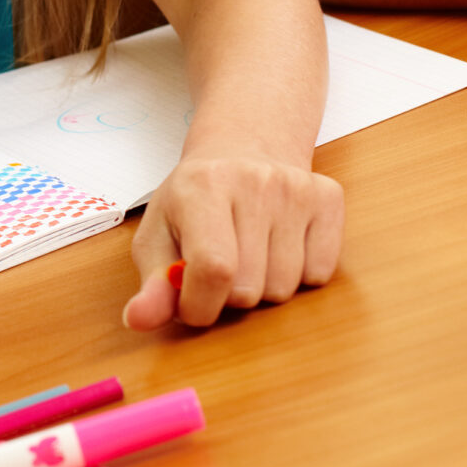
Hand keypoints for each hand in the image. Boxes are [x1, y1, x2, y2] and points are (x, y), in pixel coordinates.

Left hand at [123, 130, 342, 329]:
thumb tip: (138, 320)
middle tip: (222, 265)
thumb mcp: (158, 236)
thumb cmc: (194, 200)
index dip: (200, 305)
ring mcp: (296, 188)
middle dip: (229, 296)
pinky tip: (281, 245)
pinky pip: (319, 274)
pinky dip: (300, 276)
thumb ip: (152, 285)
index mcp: (202, 187)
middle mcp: (253, 181)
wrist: (244, 147)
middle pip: (248, 288)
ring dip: (264, 287)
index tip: (192, 303)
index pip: (212, 270)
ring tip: (250, 253)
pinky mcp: (328, 198)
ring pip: (285, 288)